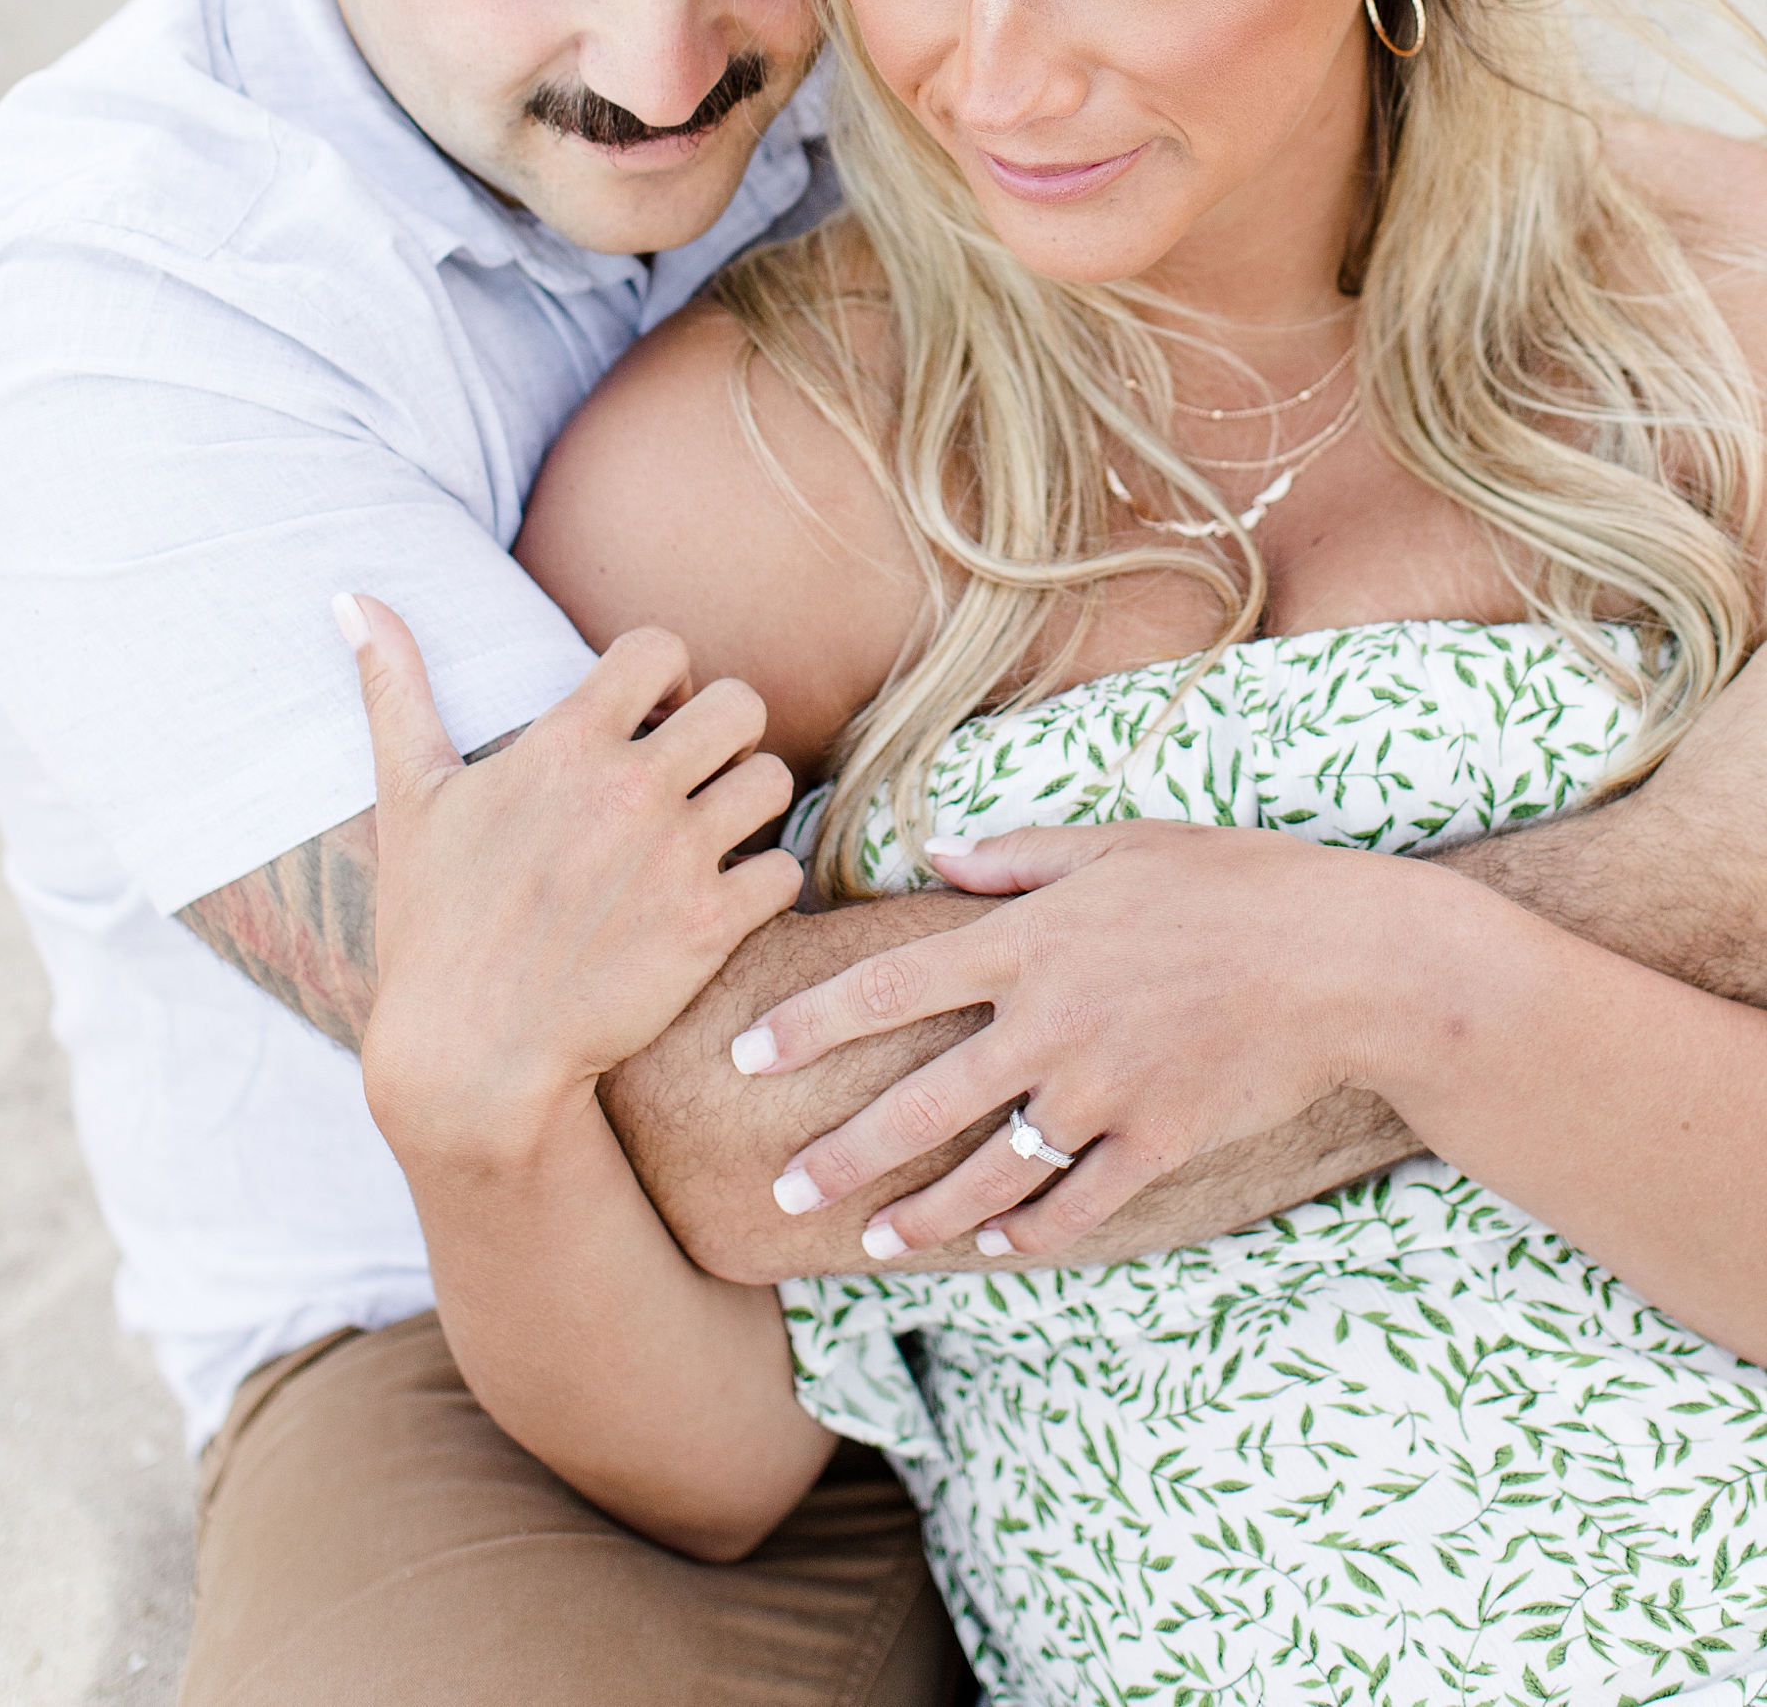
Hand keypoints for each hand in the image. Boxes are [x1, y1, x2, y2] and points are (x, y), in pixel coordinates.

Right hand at [342, 596, 802, 1179]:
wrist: (470, 1060)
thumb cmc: (432, 926)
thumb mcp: (409, 798)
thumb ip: (396, 686)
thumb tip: (350, 596)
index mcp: (564, 745)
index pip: (661, 646)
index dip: (663, 673)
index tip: (644, 715)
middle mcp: (630, 789)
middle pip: (740, 703)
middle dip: (724, 729)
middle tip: (693, 771)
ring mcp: (675, 858)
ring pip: (773, 781)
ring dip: (750, 800)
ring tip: (713, 830)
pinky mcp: (709, 928)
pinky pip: (784, 870)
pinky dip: (764, 882)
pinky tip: (724, 898)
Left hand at [733, 820, 1478, 1262]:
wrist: (1345, 958)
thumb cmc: (1231, 881)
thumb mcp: (1117, 843)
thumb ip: (1016, 858)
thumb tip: (937, 858)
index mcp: (1028, 940)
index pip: (887, 987)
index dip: (806, 1025)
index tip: (743, 1055)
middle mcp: (1051, 1023)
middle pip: (918, 1103)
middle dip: (840, 1153)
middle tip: (779, 1188)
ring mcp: (1105, 1092)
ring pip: (989, 1173)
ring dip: (921, 1213)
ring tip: (870, 1240)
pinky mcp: (1160, 1142)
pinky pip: (1076, 1202)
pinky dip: (1030, 1230)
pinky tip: (995, 1246)